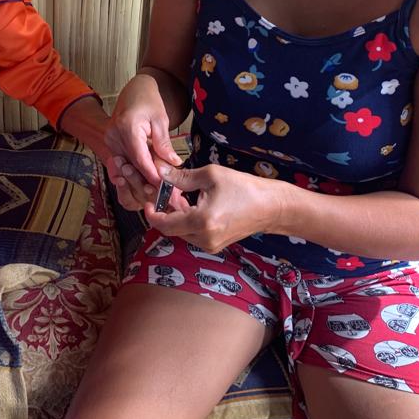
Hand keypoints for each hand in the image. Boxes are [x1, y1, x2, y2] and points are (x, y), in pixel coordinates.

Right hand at [105, 75, 182, 206]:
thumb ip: (164, 144)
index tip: (163, 186)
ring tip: (156, 188)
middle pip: (131, 166)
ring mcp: (109, 140)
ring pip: (126, 166)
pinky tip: (146, 178)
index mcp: (127, 127)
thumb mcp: (161, 120)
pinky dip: (134, 169)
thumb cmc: (148, 101)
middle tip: (162, 192)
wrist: (134, 90)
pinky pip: (123, 161)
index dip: (152, 174)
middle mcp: (113, 135)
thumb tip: (174, 163)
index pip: (140, 158)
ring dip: (140, 177)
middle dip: (147, 180)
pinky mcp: (110, 143)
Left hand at [147, 164, 281, 252]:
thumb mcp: (211, 175)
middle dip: (165, 210)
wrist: (270, 207)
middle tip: (168, 191)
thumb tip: (160, 173)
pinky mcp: (214, 245)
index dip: (151, 213)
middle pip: (170, 229)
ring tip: (183, 195)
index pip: (164, 224)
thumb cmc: (244, 188)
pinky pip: (191, 234)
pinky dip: (187, 220)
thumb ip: (182, 177)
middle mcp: (204, 238)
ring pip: (180, 231)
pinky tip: (194, 204)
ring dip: (176, 215)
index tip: (148, 200)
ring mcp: (209, 245)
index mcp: (202, 222)